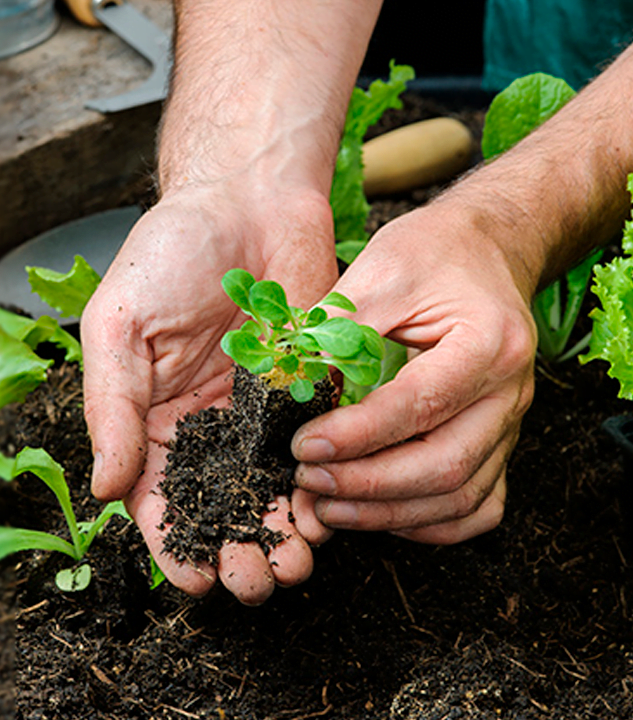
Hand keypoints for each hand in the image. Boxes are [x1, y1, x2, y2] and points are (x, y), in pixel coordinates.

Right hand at [81, 183, 338, 603]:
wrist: (249, 194)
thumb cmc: (169, 250)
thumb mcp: (120, 326)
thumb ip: (112, 408)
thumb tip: (106, 489)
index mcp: (148, 419)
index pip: (156, 501)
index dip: (171, 547)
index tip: (194, 582)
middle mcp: (203, 428)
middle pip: (216, 511)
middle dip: (233, 555)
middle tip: (254, 583)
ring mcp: (258, 416)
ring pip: (269, 496)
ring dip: (280, 538)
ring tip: (295, 568)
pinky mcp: (309, 397)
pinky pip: (316, 457)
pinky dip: (320, 493)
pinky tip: (328, 519)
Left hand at [291, 201, 536, 543]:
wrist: (485, 249)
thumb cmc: (432, 254)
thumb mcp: (378, 272)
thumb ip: (334, 330)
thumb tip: (284, 384)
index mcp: (486, 343)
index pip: (419, 405)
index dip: (356, 435)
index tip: (302, 445)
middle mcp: (509, 392)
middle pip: (445, 466)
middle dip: (367, 485)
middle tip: (306, 481)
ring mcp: (510, 424)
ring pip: (460, 497)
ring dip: (388, 513)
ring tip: (326, 508)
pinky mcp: (499, 443)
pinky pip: (477, 506)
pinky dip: (429, 524)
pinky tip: (377, 515)